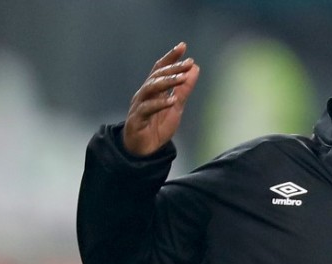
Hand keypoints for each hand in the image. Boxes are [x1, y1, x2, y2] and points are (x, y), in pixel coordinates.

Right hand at [123, 42, 200, 156]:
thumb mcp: (176, 106)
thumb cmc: (157, 126)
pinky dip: (159, 104)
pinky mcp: (137, 119)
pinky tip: (172, 101)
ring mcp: (139, 105)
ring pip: (150, 88)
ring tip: (182, 78)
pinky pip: (147, 109)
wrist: (143, 149)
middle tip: (188, 63)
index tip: (183, 46)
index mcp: (153, 90)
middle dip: (173, 68)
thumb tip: (194, 68)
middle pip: (157, 76)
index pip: (160, 68)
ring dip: (166, 82)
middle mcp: (144, 94)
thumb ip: (184, 89)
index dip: (171, 57)